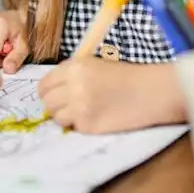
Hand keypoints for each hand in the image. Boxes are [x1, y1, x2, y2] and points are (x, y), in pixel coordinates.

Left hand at [38, 59, 185, 133]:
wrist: (150, 91)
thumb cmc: (125, 76)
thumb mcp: (94, 65)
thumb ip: (71, 74)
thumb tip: (52, 89)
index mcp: (73, 67)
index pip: (44, 85)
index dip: (48, 91)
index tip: (56, 95)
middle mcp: (72, 86)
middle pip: (47, 102)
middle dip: (55, 105)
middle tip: (68, 106)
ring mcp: (79, 107)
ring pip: (57, 117)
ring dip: (66, 117)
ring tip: (82, 112)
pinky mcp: (88, 126)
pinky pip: (74, 127)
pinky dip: (80, 125)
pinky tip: (95, 118)